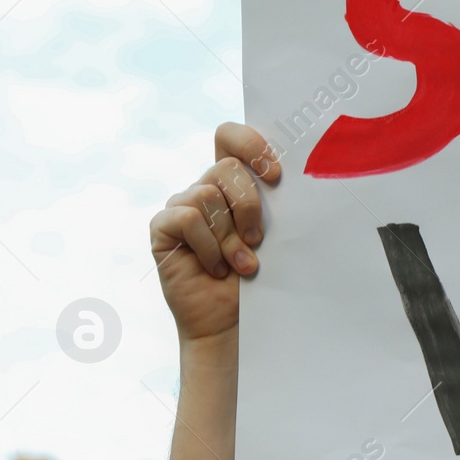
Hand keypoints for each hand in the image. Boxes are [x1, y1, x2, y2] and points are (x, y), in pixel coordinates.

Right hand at [149, 123, 280, 345]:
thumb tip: (297, 175)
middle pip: (226, 167)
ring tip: (241, 265)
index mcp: (233, 182)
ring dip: (230, 236)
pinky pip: (187, 218)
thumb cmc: (260, 278)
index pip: (230, 137)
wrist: (233, 322)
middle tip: (258, 241)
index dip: (251, 145)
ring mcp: (181, 206)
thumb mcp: (275, 235)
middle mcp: (204, 188)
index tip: (276, 176)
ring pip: (207, 195)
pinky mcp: (163, 228)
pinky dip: (208, 245)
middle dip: (249, 205)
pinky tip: (215, 268)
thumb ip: (274, 202)